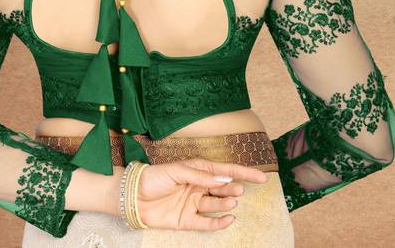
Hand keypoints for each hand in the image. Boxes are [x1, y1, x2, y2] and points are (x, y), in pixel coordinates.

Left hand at [134, 158, 267, 231]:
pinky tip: (228, 218)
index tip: (262, 177)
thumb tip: (224, 178)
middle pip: (223, 188)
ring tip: (231, 200)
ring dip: (225, 202)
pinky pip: (207, 223)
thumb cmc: (154, 178)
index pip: (225, 171)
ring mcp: (194, 204)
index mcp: (198, 171)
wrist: (133, 196)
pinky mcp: (187, 220)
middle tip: (239, 189)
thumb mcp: (176, 171)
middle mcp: (199, 187)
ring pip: (216, 204)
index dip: (243, 173)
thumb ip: (200, 175)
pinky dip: (218, 222)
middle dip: (233, 188)